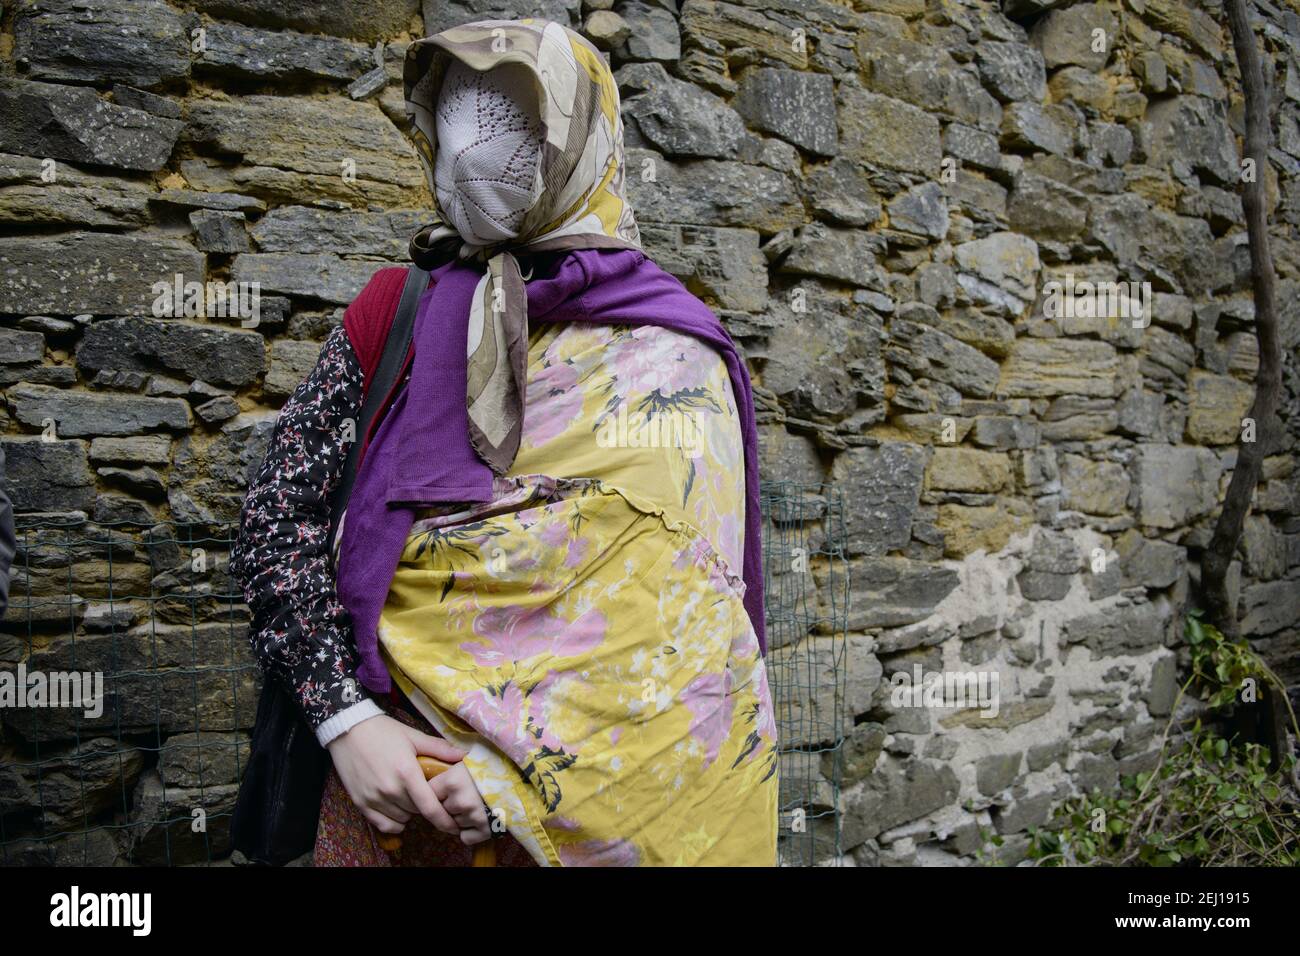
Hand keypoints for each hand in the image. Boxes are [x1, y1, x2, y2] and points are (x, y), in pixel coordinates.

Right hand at [326, 714, 466, 836]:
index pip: (430, 807)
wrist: (348, 729)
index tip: (454, 825)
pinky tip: (398, 809)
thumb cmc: (384, 731)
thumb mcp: (414, 736)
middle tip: (427, 792)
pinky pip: (384, 824)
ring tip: (410, 795)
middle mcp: (390, 789)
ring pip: (402, 818)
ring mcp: (374, 798)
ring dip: (411, 812)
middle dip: (427, 805)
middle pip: (418, 811)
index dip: (444, 820)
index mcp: (406, 772)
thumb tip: (465, 755)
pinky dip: (394, 821)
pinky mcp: (361, 803)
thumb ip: (439, 748)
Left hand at [432, 761, 491, 845]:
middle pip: (442, 810)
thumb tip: (429, 770)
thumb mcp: (469, 759)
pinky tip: (479, 819)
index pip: (429, 793)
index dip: (436, 792)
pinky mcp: (484, 830)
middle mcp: (459, 800)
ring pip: (453, 824)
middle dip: (449, 805)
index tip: (443, 790)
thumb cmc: (494, 764)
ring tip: (477, 804)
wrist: (524, 777)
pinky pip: (465, 838)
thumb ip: (449, 766)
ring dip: (461, 818)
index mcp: (452, 780)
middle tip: (464, 795)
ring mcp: (472, 817)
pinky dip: (470, 832)